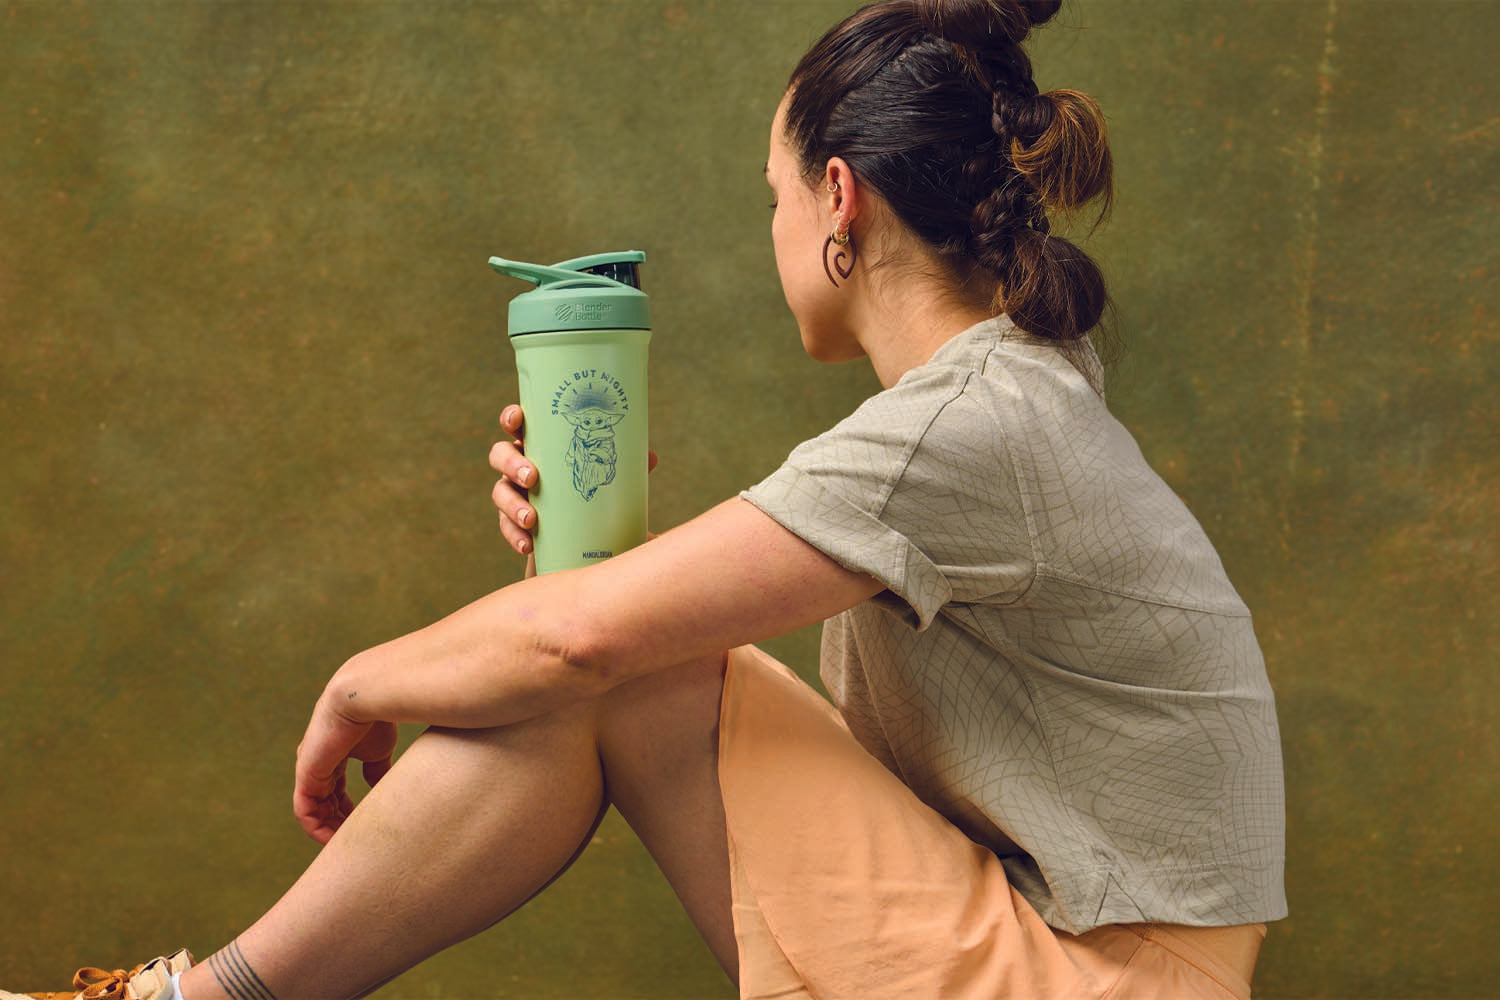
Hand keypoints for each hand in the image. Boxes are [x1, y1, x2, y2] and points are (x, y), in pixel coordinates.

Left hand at [292, 689, 397, 844]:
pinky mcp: (306, 776)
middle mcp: (316, 764)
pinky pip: (306, 813)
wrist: (361, 698)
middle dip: (340, 824)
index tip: (365, 824)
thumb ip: (377, 770)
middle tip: (357, 841)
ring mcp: (308, 770)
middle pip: (324, 803)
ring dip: (331, 830)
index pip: (335, 790)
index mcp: (333, 755)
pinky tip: (336, 838)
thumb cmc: (374, 718)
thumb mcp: (378, 750)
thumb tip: (381, 789)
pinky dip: (318, 829)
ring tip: (349, 844)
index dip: (348, 810)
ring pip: (314, 812)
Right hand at [489, 404, 657, 574]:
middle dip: (512, 464)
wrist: (585, 539)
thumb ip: (624, 467)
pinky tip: (527, 545)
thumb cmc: (593, 494)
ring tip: (532, 519)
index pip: (516, 424)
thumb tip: (649, 457)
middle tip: (533, 478)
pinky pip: (506, 527)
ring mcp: (513, 494)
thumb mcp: (607, 477)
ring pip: (499, 493)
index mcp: (540, 445)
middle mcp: (520, 466)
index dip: (511, 418)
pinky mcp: (513, 523)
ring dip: (512, 504)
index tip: (518, 420)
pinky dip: (514, 535)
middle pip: (500, 455)